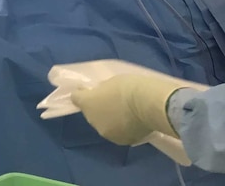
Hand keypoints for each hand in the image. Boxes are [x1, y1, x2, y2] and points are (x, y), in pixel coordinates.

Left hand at [70, 73, 184, 144]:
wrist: (148, 104)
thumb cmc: (129, 87)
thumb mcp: (110, 82)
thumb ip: (102, 91)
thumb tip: (101, 96)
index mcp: (87, 103)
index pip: (76, 98)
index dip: (82, 93)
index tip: (90, 90)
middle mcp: (92, 120)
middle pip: (91, 113)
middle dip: (98, 108)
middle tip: (111, 101)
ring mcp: (107, 133)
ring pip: (104, 125)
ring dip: (110, 120)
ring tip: (124, 113)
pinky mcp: (122, 141)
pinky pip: (118, 132)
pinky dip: (122, 128)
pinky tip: (133, 121)